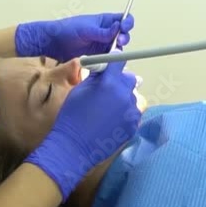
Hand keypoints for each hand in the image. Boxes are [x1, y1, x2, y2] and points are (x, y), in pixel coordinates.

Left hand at [14, 13, 134, 61]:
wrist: (51, 43)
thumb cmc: (66, 29)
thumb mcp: (86, 29)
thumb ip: (103, 31)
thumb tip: (118, 29)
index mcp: (104, 21)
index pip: (122, 19)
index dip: (127, 22)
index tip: (124, 27)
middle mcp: (105, 32)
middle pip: (123, 35)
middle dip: (124, 38)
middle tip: (119, 41)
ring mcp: (101, 45)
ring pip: (117, 48)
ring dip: (117, 51)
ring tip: (112, 52)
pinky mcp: (97, 56)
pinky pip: (108, 58)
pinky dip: (110, 60)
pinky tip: (108, 61)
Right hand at [25, 59, 140, 199]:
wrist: (74, 146)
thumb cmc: (72, 116)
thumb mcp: (79, 90)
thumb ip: (95, 77)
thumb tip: (104, 67)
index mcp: (109, 83)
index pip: (120, 61)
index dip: (115, 60)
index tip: (113, 63)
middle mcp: (124, 95)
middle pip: (130, 79)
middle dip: (121, 81)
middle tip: (109, 89)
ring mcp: (131, 112)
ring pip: (133, 98)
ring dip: (124, 99)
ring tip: (109, 109)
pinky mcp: (133, 126)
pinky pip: (133, 113)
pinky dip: (125, 114)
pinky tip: (112, 121)